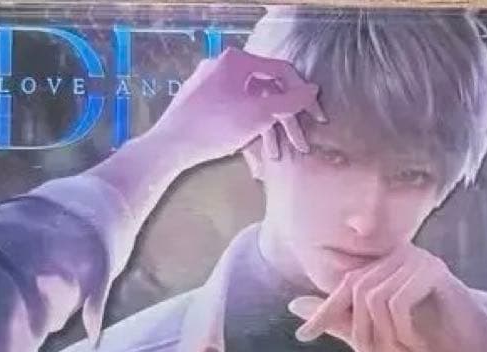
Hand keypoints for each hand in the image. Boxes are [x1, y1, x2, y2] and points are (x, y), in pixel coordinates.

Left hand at [148, 46, 324, 169]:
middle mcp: (223, 67)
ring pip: (250, 104)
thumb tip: (313, 89)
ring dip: (268, 130)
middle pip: (267, 91)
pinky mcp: (202, 103)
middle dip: (285, 121)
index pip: (282, 72)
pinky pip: (234, 111)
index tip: (317, 117)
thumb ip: (290, 101)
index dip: (303, 96)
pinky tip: (255, 153)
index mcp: (237, 61)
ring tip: (277, 156)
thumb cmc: (215, 126)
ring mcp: (211, 85)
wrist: (169, 146)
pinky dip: (247, 129)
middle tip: (300, 143)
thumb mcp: (260, 114)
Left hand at [288, 246, 486, 351]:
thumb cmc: (428, 347)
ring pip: (374, 299)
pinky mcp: (434, 271)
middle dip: (360, 337)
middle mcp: (399, 255)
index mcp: (385, 267)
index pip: (344, 284)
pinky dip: (402, 332)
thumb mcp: (375, 338)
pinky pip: (396, 301)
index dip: (324, 311)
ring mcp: (418, 259)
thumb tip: (293, 305)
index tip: (303, 337)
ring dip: (384, 340)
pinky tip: (415, 349)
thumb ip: (339, 321)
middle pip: (356, 292)